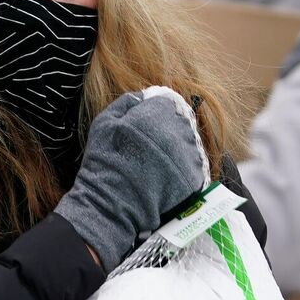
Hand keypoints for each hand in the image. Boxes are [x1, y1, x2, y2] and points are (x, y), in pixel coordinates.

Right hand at [54, 91, 206, 267]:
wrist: (111, 203)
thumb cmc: (104, 162)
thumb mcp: (104, 122)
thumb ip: (127, 103)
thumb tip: (144, 96)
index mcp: (156, 114)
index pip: (168, 103)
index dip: (157, 113)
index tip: (149, 125)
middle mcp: (177, 131)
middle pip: (182, 122)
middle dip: (169, 130)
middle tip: (153, 148)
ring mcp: (188, 156)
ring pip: (190, 144)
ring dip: (179, 150)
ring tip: (160, 164)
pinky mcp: (194, 178)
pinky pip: (195, 167)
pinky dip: (184, 170)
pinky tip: (168, 177)